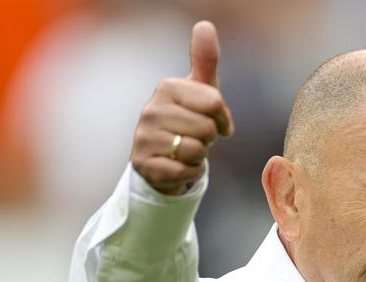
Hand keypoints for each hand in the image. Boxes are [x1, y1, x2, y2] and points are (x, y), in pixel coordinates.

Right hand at [130, 21, 233, 194]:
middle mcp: (150, 110)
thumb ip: (205, 60)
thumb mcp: (201, 91)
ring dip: (198, 157)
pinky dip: (189, 173)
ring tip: (185, 150)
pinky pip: (184, 172)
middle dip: (209, 139)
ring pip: (195, 152)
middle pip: (207, 129)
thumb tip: (205, 24)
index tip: (214, 122)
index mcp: (167, 87)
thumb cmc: (188, 119)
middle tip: (196, 137)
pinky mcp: (142, 164)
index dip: (223, 120)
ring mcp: (143, 138)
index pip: (215, 104)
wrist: (162, 158)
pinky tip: (178, 165)